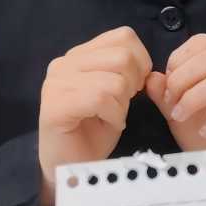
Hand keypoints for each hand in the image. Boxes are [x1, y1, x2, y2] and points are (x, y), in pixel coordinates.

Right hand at [37, 26, 150, 205]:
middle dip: (134, 84)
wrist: (72, 168)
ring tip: (111, 116)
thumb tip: (150, 68)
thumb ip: (128, 72)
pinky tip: (107, 125)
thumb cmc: (94, 133)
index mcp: (79, 56)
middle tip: (122, 105)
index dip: (141, 62)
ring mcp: (56, 82)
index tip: (134, 87)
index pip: (124, 36)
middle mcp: (64, 63)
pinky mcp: (55, 104)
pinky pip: (102, 97)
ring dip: (123, 103)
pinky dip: (114, 115)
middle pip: (123, 55)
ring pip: (116, 78)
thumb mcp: (118, 95)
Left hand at [147, 34, 205, 151]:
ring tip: (181, 117)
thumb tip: (152, 78)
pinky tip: (204, 131)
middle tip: (171, 103)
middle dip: (183, 79)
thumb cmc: (200, 137)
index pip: (203, 43)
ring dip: (195, 98)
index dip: (179, 60)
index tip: (167, 86)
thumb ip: (163, 94)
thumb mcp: (175, 113)